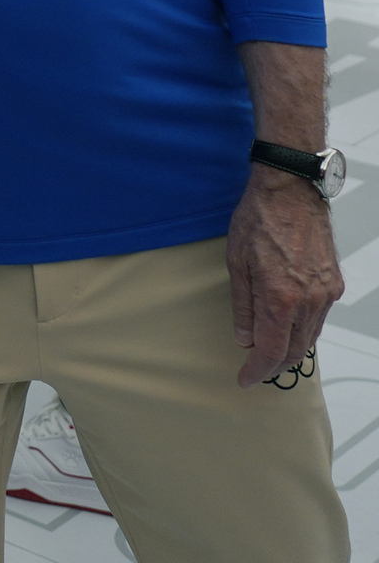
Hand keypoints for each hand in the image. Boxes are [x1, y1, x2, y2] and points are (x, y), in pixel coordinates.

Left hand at [228, 169, 342, 386]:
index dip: (257, 369)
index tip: (245, 379)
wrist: (291, 191)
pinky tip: (288, 328)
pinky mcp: (333, 283)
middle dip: (274, 365)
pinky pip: (318, 318)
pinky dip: (303, 330)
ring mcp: (325, 293)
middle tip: (255, 370)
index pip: (271, 349)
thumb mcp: (236, 262)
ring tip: (269, 354)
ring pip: (309, 336)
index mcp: (281, 297)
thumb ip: (242, 305)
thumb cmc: (258, 220)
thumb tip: (244, 338)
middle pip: (294, 349)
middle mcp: (309, 300)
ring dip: (290, 349)